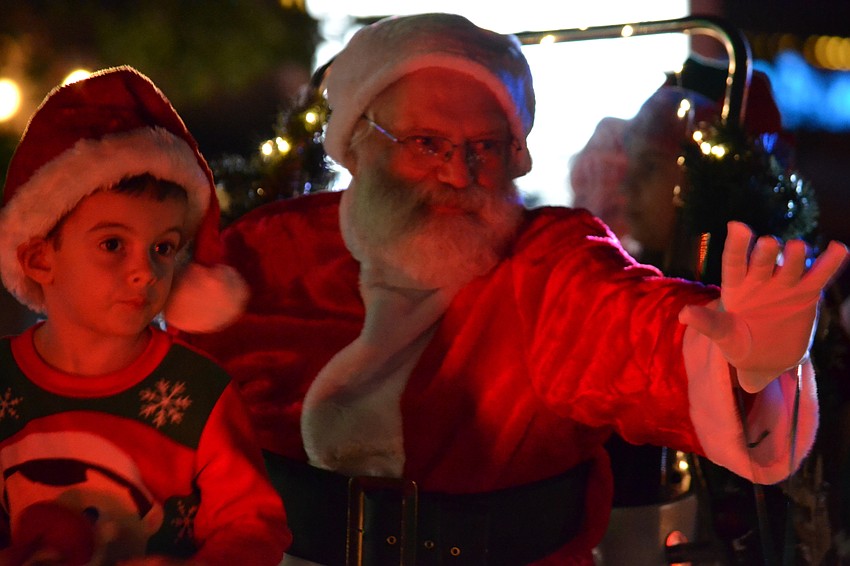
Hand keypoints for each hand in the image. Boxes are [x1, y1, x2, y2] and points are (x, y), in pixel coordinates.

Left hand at [679, 221, 848, 391]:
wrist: (767, 359)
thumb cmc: (738, 344)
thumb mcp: (723, 336)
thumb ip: (708, 324)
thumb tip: (684, 314)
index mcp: (735, 285)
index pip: (734, 262)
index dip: (736, 245)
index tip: (737, 226)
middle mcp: (760, 278)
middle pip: (763, 260)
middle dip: (766, 252)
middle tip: (769, 244)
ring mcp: (784, 283)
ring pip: (792, 264)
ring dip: (796, 256)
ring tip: (797, 249)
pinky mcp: (807, 293)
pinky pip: (819, 276)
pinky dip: (830, 263)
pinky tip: (839, 249)